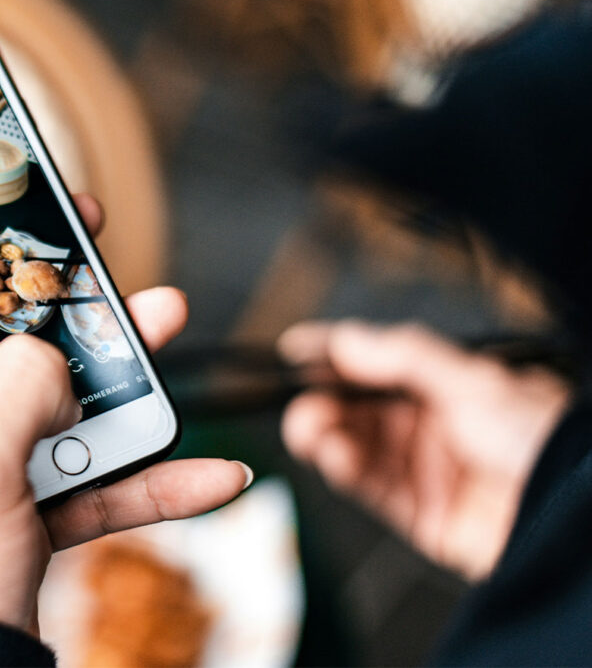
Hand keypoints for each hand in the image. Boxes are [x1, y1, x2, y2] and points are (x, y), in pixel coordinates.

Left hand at [0, 193, 252, 633]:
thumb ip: (14, 384)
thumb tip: (52, 359)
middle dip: (17, 260)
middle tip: (70, 215)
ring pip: (42, 380)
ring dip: (110, 355)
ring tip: (165, 313)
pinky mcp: (17, 504)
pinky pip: (87, 471)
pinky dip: (145, 471)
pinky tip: (211, 471)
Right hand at [279, 320, 568, 580]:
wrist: (573, 516)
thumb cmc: (543, 437)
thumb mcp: (471, 380)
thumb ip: (404, 358)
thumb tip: (345, 339)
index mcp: (448, 382)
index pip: (379, 361)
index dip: (333, 355)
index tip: (291, 351)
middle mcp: (434, 423)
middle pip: (360, 407)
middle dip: (324, 401)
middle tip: (300, 403)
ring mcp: (427, 468)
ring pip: (358, 446)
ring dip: (327, 435)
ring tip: (309, 430)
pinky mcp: (422, 513)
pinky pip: (371, 487)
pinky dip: (345, 469)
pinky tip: (333, 455)